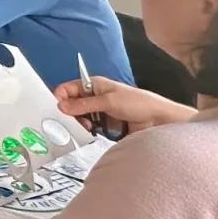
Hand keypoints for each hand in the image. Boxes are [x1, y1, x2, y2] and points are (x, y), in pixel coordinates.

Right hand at [54, 77, 192, 134]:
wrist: (158, 120)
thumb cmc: (137, 103)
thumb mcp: (109, 101)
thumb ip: (84, 104)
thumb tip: (61, 106)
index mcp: (93, 85)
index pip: (68, 89)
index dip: (61, 98)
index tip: (60, 110)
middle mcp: (93, 97)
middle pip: (71, 105)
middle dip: (71, 113)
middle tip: (77, 121)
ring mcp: (99, 111)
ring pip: (79, 117)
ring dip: (80, 123)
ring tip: (88, 128)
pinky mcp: (104, 125)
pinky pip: (89, 128)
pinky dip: (88, 131)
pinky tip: (93, 133)